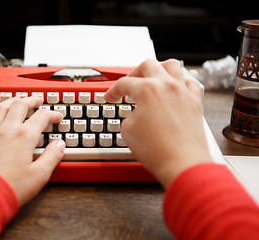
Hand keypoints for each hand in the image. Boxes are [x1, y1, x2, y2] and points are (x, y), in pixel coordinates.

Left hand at [0, 97, 64, 204]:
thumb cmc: (9, 187)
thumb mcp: (39, 175)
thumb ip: (52, 157)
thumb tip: (59, 146)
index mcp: (24, 137)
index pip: (42, 116)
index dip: (53, 114)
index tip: (58, 117)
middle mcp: (7, 131)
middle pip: (19, 106)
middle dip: (31, 100)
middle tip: (37, 100)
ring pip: (0, 109)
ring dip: (10, 101)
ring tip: (16, 100)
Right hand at [104, 59, 212, 187]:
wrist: (182, 163)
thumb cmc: (157, 150)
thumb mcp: (128, 130)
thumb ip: (129, 115)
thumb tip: (135, 114)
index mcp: (147, 90)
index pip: (124, 83)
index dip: (113, 91)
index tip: (111, 97)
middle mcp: (167, 86)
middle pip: (148, 65)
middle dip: (134, 72)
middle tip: (128, 84)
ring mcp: (183, 92)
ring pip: (172, 65)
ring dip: (159, 68)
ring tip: (152, 77)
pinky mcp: (195, 103)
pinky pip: (190, 82)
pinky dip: (180, 82)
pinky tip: (174, 89)